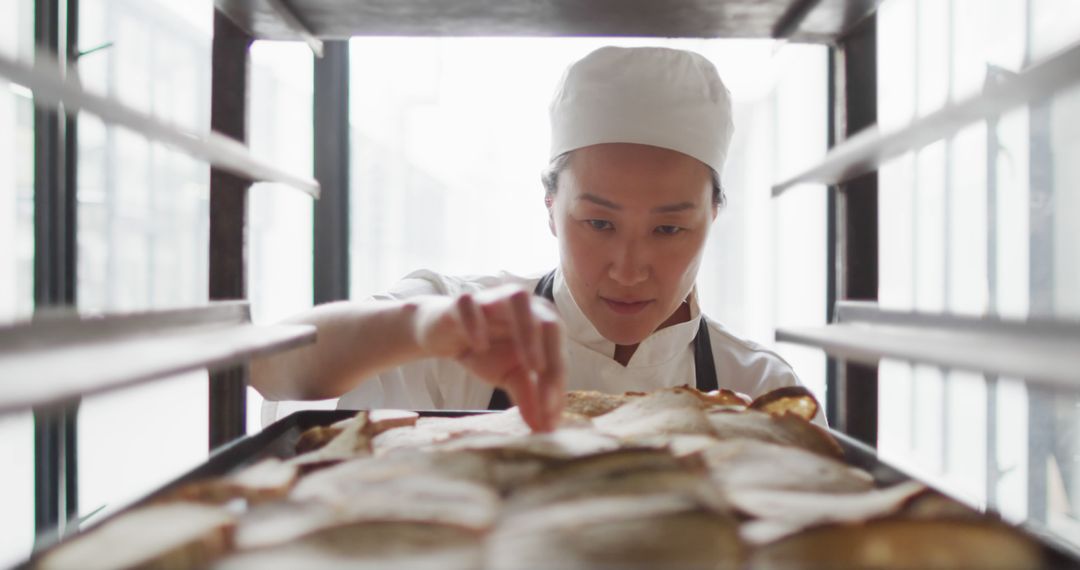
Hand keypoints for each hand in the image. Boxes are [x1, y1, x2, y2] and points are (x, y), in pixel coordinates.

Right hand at [413, 285, 566, 430]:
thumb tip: (546, 429)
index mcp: (540, 321)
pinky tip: (479, 346)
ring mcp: (494, 299)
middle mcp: (524, 305)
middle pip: (548, 321)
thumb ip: (530, 397)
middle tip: (546, 394)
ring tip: (528, 365)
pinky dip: (477, 322)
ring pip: (518, 299)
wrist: (443, 334)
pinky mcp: (463, 300)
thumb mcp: (510, 377)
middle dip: (551, 357)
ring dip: (528, 330)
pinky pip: (472, 303)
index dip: (557, 379)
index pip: (557, 348)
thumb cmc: (486, 349)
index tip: (551, 412)